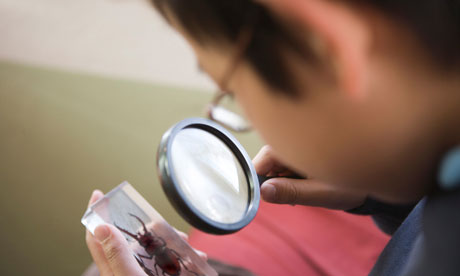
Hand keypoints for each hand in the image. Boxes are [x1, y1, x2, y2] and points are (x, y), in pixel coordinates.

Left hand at [85, 191, 207, 275]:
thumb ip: (117, 256)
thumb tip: (100, 227)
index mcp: (113, 270)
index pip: (96, 237)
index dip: (95, 214)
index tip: (98, 194)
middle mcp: (125, 271)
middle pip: (128, 239)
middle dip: (148, 228)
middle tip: (163, 225)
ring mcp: (141, 275)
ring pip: (150, 248)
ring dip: (169, 241)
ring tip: (185, 245)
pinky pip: (165, 261)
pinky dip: (179, 256)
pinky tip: (194, 258)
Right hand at [254, 145, 366, 209]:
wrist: (374, 174)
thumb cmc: (353, 182)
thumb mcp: (323, 192)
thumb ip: (293, 192)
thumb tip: (264, 192)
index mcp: (296, 143)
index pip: (261, 161)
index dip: (260, 181)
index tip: (272, 196)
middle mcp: (291, 140)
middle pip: (266, 164)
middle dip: (276, 183)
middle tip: (297, 195)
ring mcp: (294, 145)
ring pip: (274, 167)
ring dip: (285, 181)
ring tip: (309, 187)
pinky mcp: (298, 151)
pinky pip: (284, 166)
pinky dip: (292, 178)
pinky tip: (309, 182)